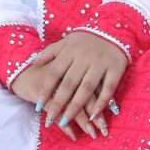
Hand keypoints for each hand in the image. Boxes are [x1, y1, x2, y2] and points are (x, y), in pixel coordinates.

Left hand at [9, 32, 127, 138]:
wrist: (114, 29)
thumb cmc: (86, 40)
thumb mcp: (67, 41)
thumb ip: (50, 52)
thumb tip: (33, 62)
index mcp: (70, 50)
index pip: (55, 72)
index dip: (46, 89)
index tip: (37, 105)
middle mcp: (85, 57)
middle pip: (69, 83)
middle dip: (59, 103)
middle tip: (50, 120)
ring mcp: (101, 63)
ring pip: (87, 88)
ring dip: (76, 106)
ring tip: (66, 121)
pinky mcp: (116, 68)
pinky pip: (109, 88)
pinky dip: (102, 102)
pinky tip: (94, 115)